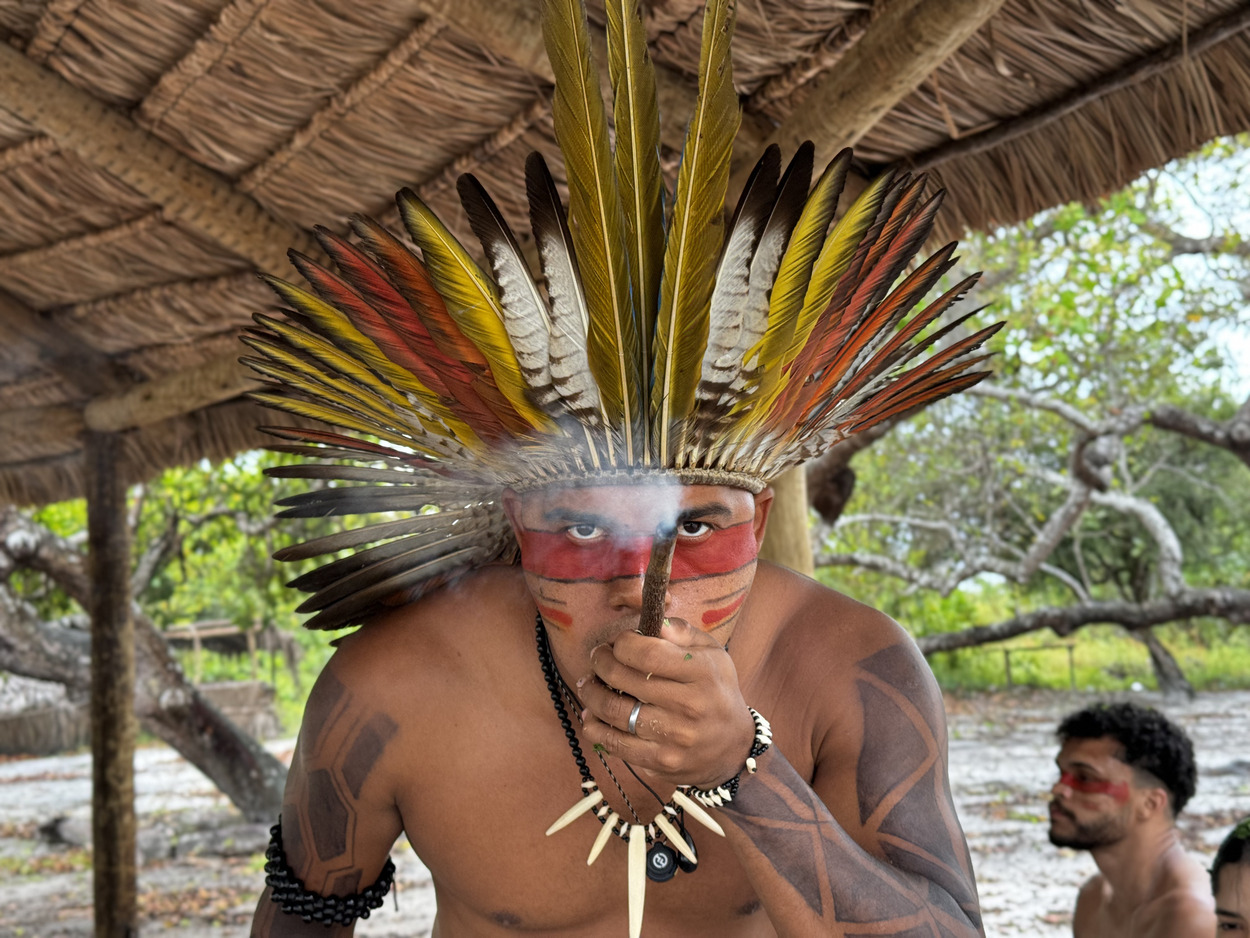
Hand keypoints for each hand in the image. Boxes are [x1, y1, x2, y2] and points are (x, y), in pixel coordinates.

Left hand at [576, 618, 755, 789]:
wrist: (733, 747)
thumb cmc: (716, 691)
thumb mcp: (713, 653)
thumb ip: (683, 632)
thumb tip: (654, 621)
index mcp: (702, 673)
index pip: (647, 653)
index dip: (622, 644)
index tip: (618, 642)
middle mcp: (689, 705)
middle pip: (623, 679)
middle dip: (600, 663)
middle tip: (597, 658)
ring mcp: (674, 737)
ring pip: (613, 712)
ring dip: (591, 694)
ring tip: (588, 685)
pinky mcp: (661, 762)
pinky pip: (616, 744)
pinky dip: (595, 729)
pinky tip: (591, 717)